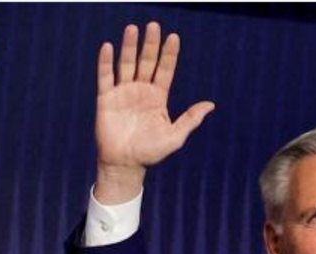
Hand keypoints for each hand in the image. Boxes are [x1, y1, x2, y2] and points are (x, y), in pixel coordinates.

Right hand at [94, 22, 214, 204]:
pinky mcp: (106, 99)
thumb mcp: (175, 137)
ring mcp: (122, 93)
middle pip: (146, 62)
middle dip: (150, 44)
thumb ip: (190, 119)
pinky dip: (106, 62)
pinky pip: (105, 77)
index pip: (165, 70)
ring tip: (132, 29)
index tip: (174, 37)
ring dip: (129, 47)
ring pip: (126, 64)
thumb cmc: (151, 153)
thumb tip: (210, 105)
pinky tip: (109, 47)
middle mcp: (140, 90)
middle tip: (154, 25)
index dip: (169, 54)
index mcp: (157, 97)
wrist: (125, 165)